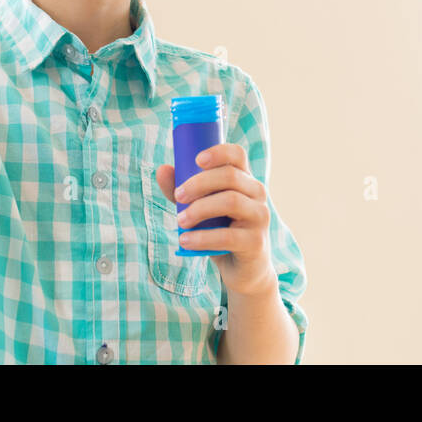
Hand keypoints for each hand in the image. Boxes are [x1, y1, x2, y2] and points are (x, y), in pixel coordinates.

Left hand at [156, 144, 275, 296]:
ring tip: (180, 221)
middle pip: (230, 176)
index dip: (219, 152)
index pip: (238, 155)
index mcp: (245, 180)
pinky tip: (186, 241)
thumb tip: (162, 169)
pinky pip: (228, 236)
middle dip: (199, 183)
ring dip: (200, 209)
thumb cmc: (221, 232)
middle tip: (178, 196)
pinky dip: (203, 237)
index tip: (197, 159)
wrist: (244, 269)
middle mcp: (257, 193)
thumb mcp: (201, 210)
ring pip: (231, 201)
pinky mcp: (256, 242)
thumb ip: (183, 191)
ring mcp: (260, 217)